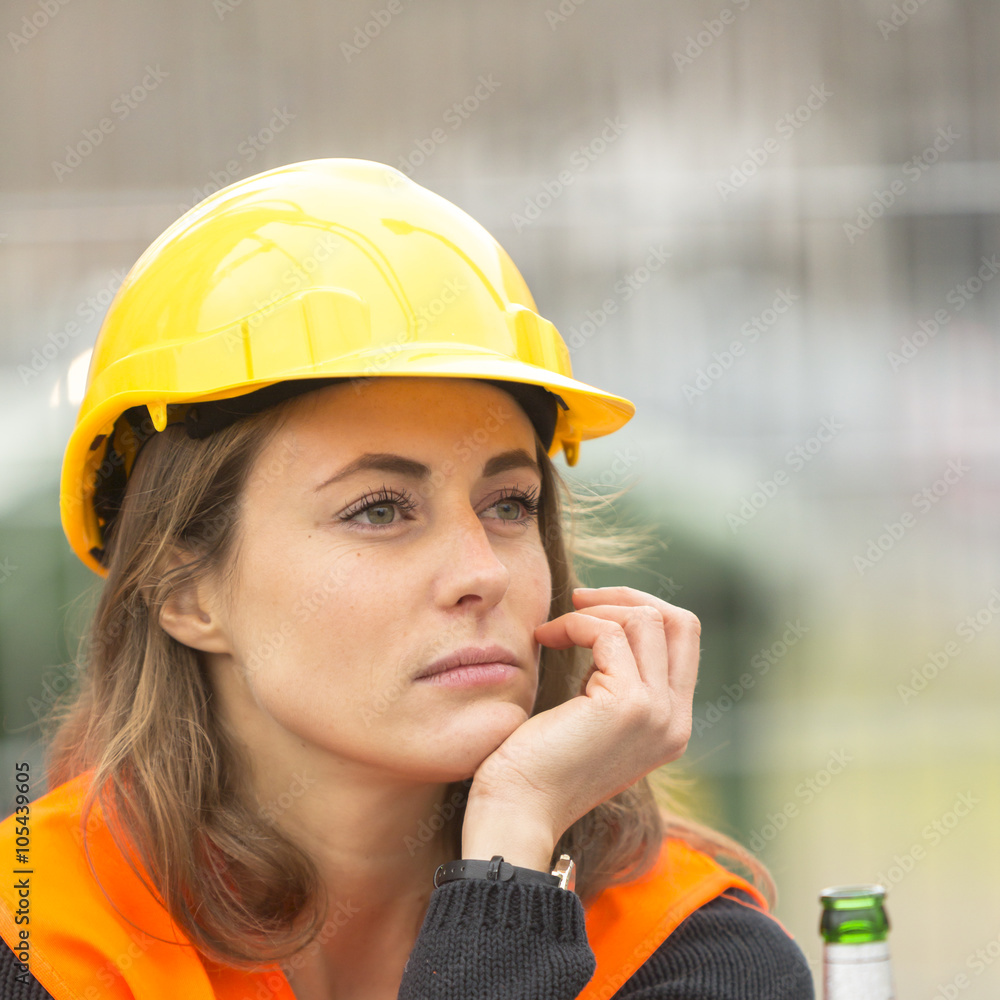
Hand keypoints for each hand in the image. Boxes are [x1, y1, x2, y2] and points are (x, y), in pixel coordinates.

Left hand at [462, 586, 699, 865]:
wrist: (517, 810)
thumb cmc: (538, 763)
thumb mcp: (592, 717)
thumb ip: (615, 681)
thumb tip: (608, 623)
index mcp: (671, 725)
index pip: (683, 640)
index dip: (640, 610)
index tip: (591, 610)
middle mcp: (675, 721)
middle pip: (680, 622)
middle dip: (627, 598)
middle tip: (579, 600)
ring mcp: (657, 713)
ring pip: (647, 619)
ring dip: (594, 611)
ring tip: (554, 628)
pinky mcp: (628, 705)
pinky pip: (608, 633)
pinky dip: (574, 624)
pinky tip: (546, 638)